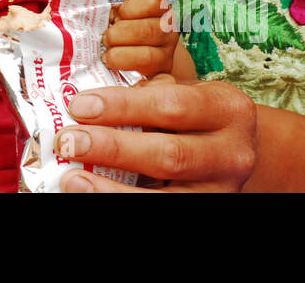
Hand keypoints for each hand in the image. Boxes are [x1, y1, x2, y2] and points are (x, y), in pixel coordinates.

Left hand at [57, 73, 257, 191]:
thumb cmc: (197, 116)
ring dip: (112, 190)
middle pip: (168, 154)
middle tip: (68, 142)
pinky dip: (123, 201)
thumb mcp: (186, 94)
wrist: (235, 151)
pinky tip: (94, 195)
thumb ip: (149, 96)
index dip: (122, 106)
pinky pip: (163, 211)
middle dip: (112, 149)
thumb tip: (89, 107)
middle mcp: (232, 153)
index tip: (79, 106)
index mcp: (227, 109)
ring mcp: (223, 190)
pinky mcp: (209, 208)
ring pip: (166, 198)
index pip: (170, 105)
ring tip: (73, 179)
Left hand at [102, 0, 176, 77]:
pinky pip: (146, 71)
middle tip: (105, 36)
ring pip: (149, 54)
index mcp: (155, 2)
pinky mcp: (161, 70)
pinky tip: (110, 61)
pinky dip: (125, 65)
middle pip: (151, 30)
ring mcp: (167, 49)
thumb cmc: (117, 17)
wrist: (131, 47)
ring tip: (105, 51)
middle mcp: (167, 24)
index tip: (115, 14)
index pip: (152, 0)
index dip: (130, 8)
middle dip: (121, 34)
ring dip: (120, 53)